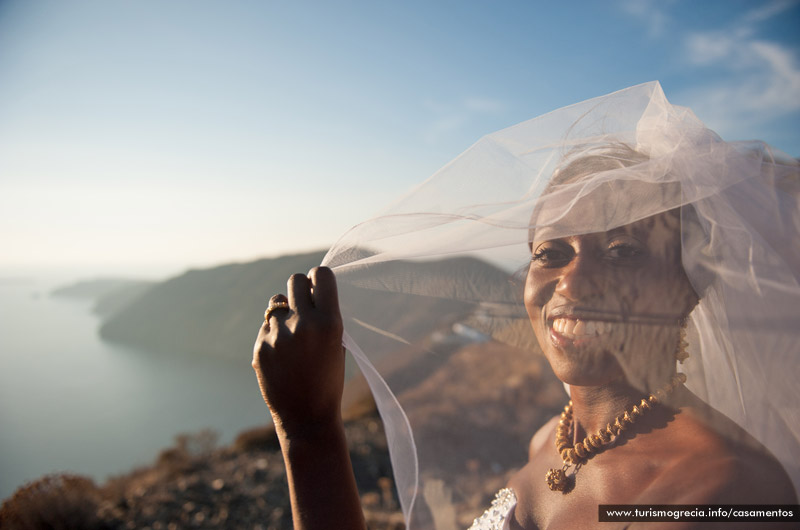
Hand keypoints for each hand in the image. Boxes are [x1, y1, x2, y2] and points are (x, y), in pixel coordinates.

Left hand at [252, 266, 344, 436]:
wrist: (306, 417)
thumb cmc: (328, 379)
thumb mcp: (338, 344)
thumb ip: (325, 315)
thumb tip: (311, 290)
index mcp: (330, 323)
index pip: (322, 274)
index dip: (320, 278)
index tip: (319, 287)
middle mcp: (303, 324)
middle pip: (295, 280)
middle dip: (300, 288)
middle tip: (304, 304)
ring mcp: (278, 335)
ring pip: (276, 302)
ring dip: (285, 311)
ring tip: (293, 336)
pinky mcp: (260, 346)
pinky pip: (266, 325)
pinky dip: (274, 333)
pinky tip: (282, 355)